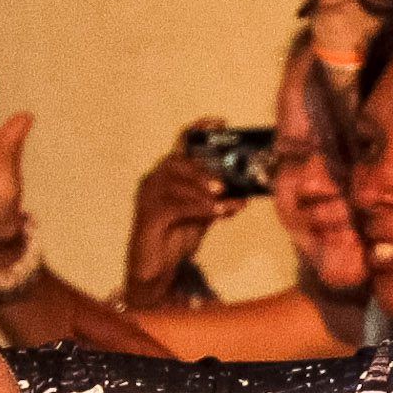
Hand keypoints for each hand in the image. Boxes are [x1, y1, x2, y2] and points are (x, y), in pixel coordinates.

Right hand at [125, 123, 244, 303]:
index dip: (200, 129)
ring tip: (222, 200)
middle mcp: (155, 180)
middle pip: (178, 162)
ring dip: (202, 191)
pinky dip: (196, 207)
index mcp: (170, 174)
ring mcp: (148, 197)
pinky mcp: (148, 216)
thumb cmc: (177, 236)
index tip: (221, 123)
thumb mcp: (204, 216)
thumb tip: (244, 196)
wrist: (157, 269)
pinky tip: (213, 213)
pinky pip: (173, 206)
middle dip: (203, 171)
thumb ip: (220, 202)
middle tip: (223, 184)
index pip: (182, 143)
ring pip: (175, 183)